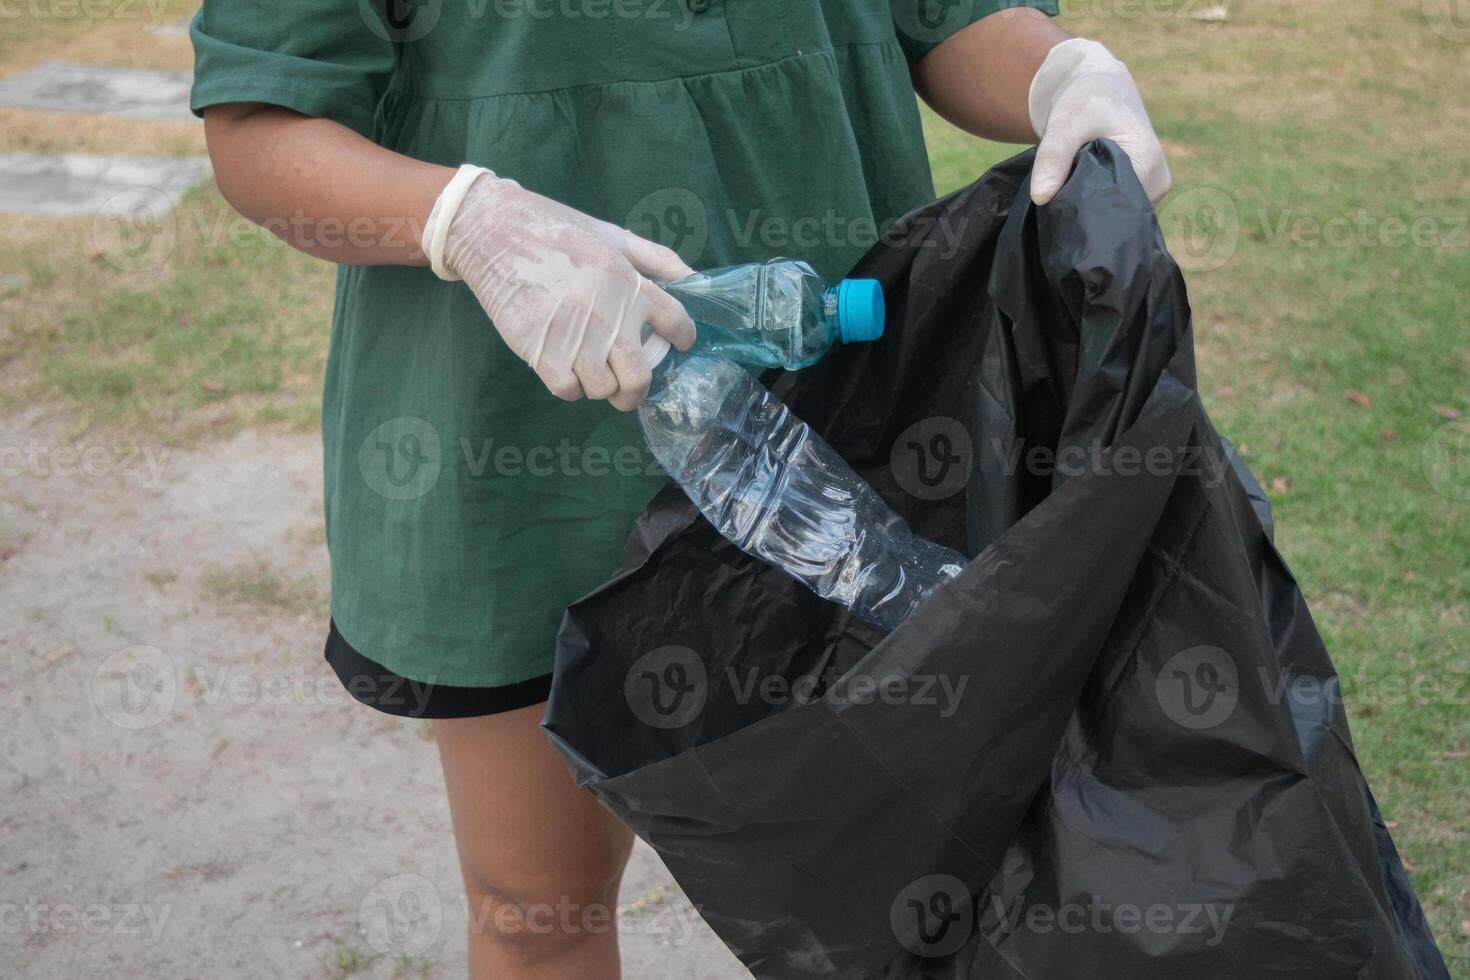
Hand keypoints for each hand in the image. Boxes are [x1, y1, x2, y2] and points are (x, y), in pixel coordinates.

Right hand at [431, 170, 695, 410]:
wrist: (493, 230)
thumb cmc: (558, 231)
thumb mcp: (613, 235)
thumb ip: (657, 258)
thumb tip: (695, 279)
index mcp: (630, 283)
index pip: (677, 324)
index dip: (681, 338)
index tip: (674, 342)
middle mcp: (607, 314)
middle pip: (639, 378)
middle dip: (637, 388)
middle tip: (629, 383)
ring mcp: (573, 336)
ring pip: (603, 389)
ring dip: (600, 385)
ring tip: (591, 367)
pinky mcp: (539, 350)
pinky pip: (569, 390)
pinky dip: (571, 385)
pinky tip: (566, 366)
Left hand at [1027, 38, 1170, 205]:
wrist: (1100, 88)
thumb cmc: (1086, 101)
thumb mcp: (1065, 124)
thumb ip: (1053, 158)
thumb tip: (1040, 197)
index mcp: (1147, 163)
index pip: (1116, 206)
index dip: (1086, 211)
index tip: (1059, 208)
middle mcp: (1157, 182)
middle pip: (1117, 213)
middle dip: (1086, 213)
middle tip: (1057, 204)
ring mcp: (1151, 191)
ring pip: (1115, 213)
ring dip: (1089, 210)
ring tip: (1067, 196)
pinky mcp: (1140, 193)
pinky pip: (1115, 208)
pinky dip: (1094, 205)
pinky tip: (1077, 196)